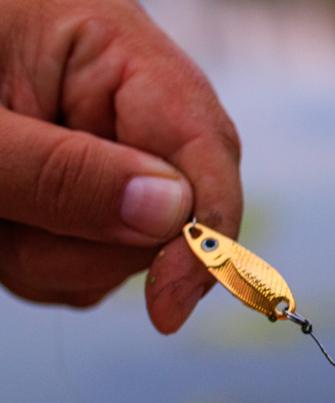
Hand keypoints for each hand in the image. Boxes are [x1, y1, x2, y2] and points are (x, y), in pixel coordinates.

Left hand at [0, 0, 240, 331]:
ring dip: (49, 258)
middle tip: (3, 225)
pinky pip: (88, 265)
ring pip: (125, 255)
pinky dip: (36, 264)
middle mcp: (126, 102)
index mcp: (116, 53)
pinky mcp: (81, 193)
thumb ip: (61, 173)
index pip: (205, 150)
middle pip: (173, 216)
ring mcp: (106, 151)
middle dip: (92, 247)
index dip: (207, 233)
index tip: (167, 309)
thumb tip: (172, 214)